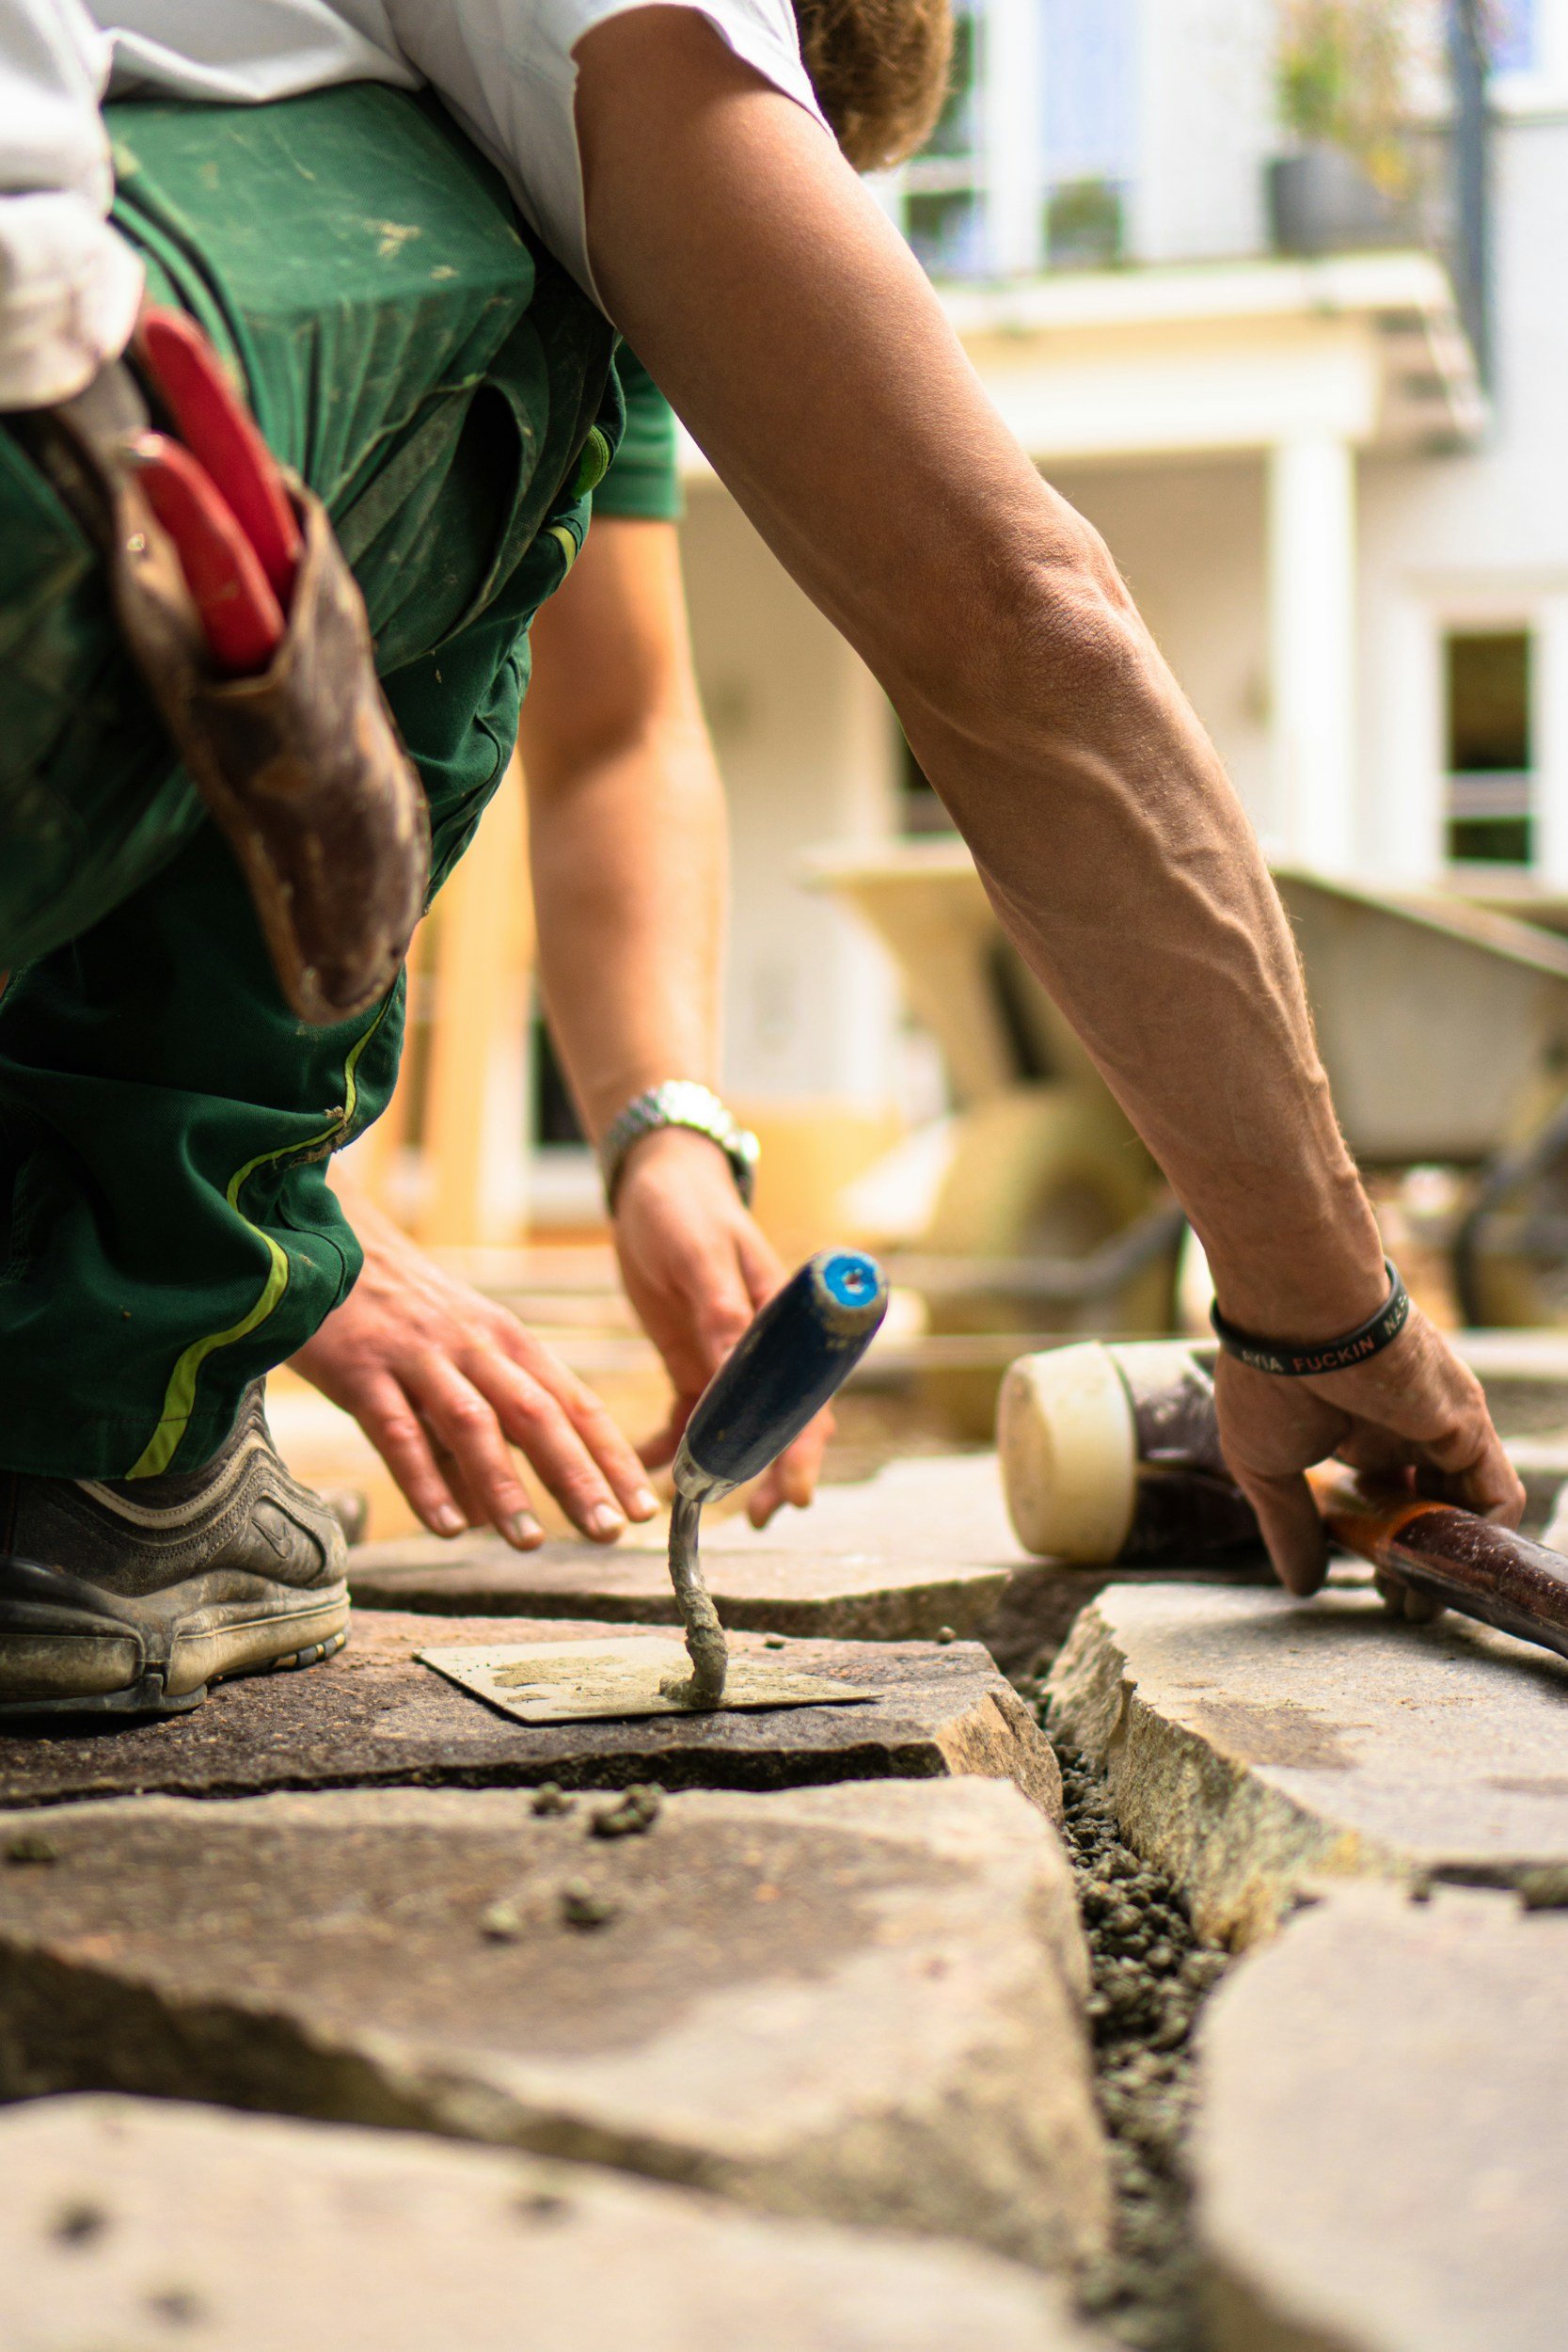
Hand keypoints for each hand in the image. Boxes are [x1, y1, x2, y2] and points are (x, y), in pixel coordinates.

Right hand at [291, 1191, 658, 1546]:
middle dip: (577, 1475)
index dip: (611, 1456)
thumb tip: (492, 1511)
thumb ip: (479, 1426)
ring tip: (529, 1542)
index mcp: (507, 1340)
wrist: (323, 1240)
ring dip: (505, 1485)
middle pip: (537, 1414)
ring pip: (474, 1423)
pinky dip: (425, 1480)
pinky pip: (398, 1430)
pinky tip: (446, 1524)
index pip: (574, 1402)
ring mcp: (419, 1355)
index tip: (643, 1505)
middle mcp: (473, 1345)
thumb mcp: (456, 1353)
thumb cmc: (397, 1309)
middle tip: (608, 1532)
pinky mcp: (362, 1368)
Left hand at [612, 1126, 830, 1523]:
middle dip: (770, 1473)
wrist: (654, 1184)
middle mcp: (763, 1347)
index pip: (805, 1394)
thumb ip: (722, 1314)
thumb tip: (738, 1374)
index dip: (804, 1448)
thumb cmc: (686, 1208)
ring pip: (735, 1429)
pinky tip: (645, 1465)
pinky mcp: (693, 1360)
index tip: (796, 1493)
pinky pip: (688, 1416)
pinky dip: (670, 1444)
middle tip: (759, 1519)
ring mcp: (727, 1358)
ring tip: (698, 1509)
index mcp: (782, 1320)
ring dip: (723, 1470)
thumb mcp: (700, 1256)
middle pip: (778, 1422)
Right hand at [1213, 1306, 1523, 1595]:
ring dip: (1448, 1558)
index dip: (1379, 1541)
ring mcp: (1441, 1424)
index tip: (1365, 1578)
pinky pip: (1496, 1492)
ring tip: (1419, 1600)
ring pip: (1465, 1506)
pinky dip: (1483, 1536)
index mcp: (1357, 1428)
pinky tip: (1450, 1567)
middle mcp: (1405, 1426)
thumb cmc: (1269, 1378)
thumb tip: (1300, 1585)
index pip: (1386, 1494)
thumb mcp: (1265, 1467)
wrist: (1299, 1317)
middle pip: (1429, 1505)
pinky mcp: (1468, 1426)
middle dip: (1416, 1558)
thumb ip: (1290, 1526)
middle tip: (1399, 1603)